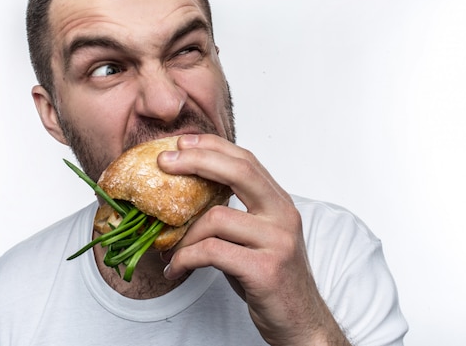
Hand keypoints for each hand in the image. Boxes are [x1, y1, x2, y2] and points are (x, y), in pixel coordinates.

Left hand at [158, 134, 350, 345]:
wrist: (301, 323)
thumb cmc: (272, 280)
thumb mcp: (257, 239)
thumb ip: (235, 215)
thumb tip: (189, 200)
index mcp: (280, 204)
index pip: (247, 161)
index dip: (213, 147)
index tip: (183, 142)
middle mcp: (283, 216)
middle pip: (239, 172)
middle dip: (197, 160)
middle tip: (164, 161)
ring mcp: (277, 242)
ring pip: (216, 218)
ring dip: (183, 234)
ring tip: (168, 249)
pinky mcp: (265, 270)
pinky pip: (212, 252)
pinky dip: (185, 259)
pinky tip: (175, 269)